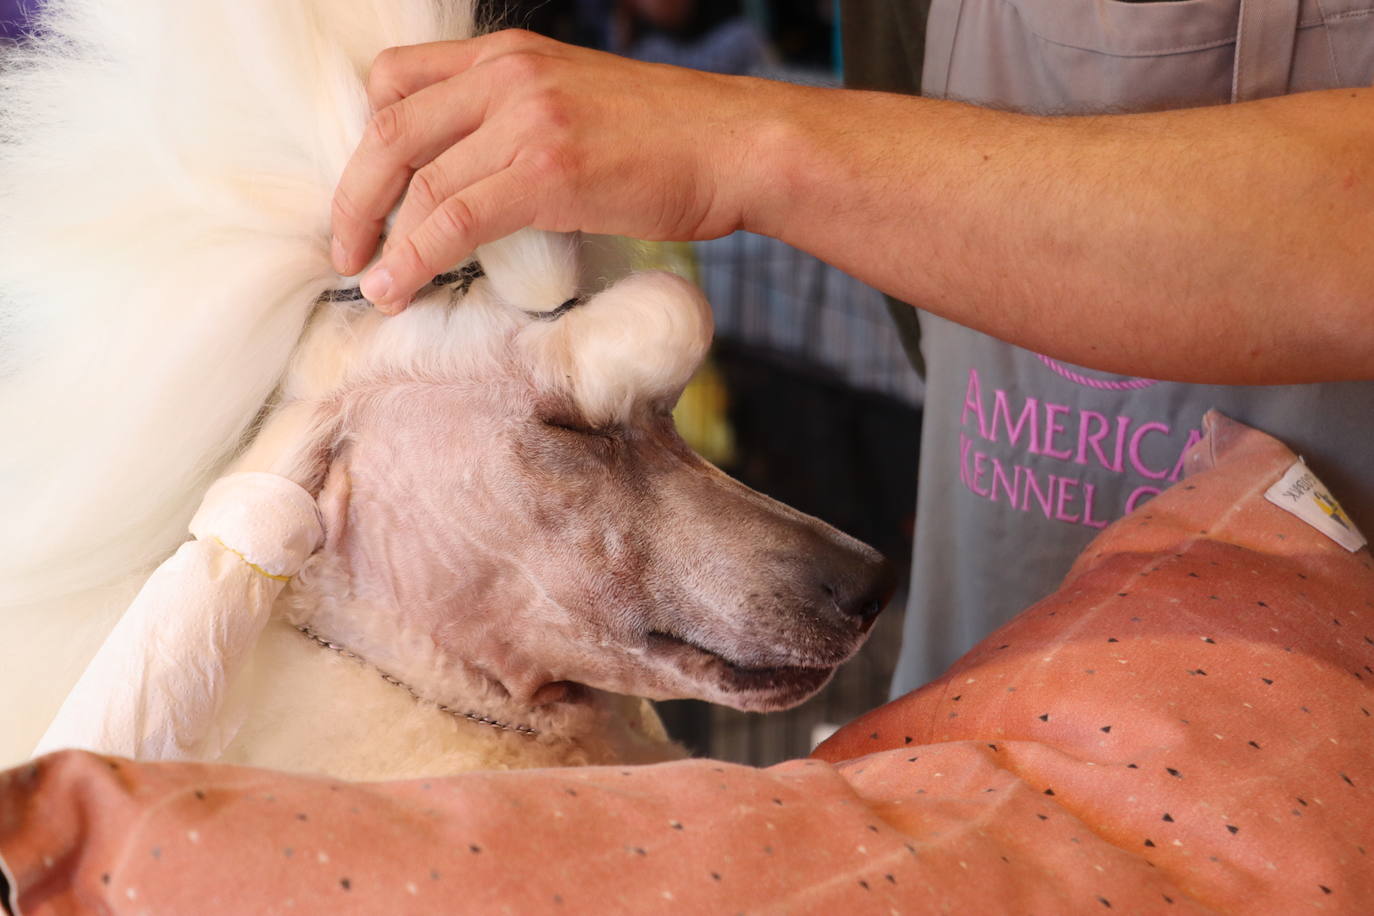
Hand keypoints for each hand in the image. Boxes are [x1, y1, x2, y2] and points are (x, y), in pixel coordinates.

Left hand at [330, 30, 782, 311]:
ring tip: (371, 283)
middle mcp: (506, 74)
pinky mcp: (548, 170)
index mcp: (508, 55)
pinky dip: (414, 258)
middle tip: (345, 247)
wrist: (737, 146)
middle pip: (389, 129)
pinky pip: (453, 218)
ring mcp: (526, 119)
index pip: (396, 80)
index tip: (368, 193)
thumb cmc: (670, 139)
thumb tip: (477, 182)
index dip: (366, 140)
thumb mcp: (579, 104)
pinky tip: (397, 289)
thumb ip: (520, 123)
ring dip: (378, 238)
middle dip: (354, 195)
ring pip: (416, 179)